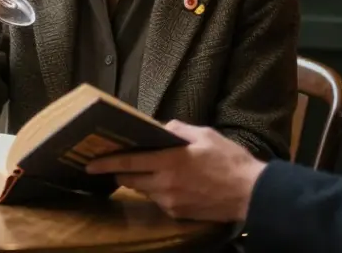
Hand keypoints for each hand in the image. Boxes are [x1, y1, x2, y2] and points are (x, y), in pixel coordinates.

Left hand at [85, 120, 265, 222]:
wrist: (251, 194)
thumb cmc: (230, 161)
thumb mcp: (205, 135)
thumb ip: (178, 129)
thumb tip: (159, 128)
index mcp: (170, 161)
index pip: (129, 162)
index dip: (106, 162)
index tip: (90, 162)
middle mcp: (165, 184)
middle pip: (129, 179)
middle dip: (120, 171)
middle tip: (117, 162)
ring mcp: (170, 202)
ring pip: (143, 190)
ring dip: (141, 180)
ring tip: (151, 169)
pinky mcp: (178, 214)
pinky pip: (158, 201)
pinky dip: (158, 190)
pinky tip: (171, 182)